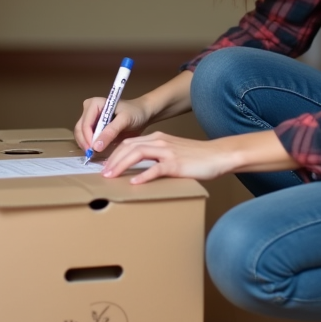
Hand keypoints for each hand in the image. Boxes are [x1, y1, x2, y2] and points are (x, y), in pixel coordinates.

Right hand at [73, 96, 151, 154]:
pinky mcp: (93, 127)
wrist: (142, 113)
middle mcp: (89, 109)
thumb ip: (110, 132)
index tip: (95, 151)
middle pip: (80, 129)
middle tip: (93, 155)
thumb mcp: (124, 120)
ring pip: (81, 135)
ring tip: (95, 154)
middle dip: (85, 143)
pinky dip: (90, 145)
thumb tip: (96, 147)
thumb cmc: (135, 113)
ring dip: (86, 145)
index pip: (85, 124)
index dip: (88, 138)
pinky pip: (87, 138)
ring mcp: (90, 118)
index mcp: (94, 104)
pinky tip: (97, 151)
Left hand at [100, 132, 236, 183]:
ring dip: (121, 165)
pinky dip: (143, 175)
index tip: (105, 166)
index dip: (114, 154)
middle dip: (113, 160)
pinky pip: (155, 169)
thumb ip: (156, 157)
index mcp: (157, 138)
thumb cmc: (196, 157)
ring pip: (137, 154)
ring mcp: (167, 152)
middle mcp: (160, 142)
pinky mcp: (176, 164)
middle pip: (128, 147)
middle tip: (103, 174)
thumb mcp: (172, 152)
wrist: (217, 155)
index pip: (129, 143)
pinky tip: (134, 182)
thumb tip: (138, 169)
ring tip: (111, 176)